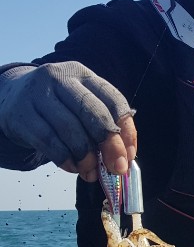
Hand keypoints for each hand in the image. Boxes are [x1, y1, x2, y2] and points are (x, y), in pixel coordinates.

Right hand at [0, 62, 136, 181]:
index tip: (130, 155)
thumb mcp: (79, 104)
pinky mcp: (21, 114)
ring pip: (70, 128)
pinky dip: (65, 159)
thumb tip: (123, 159)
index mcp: (83, 74)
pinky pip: (48, 141)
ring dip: (86, 157)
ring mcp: (38, 94)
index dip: (126, 129)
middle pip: (92, 112)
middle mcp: (60, 78)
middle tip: (116, 168)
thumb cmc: (57, 106)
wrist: (10, 96)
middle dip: (109, 144)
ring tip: (91, 172)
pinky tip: (73, 167)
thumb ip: (101, 125)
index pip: (113, 99)